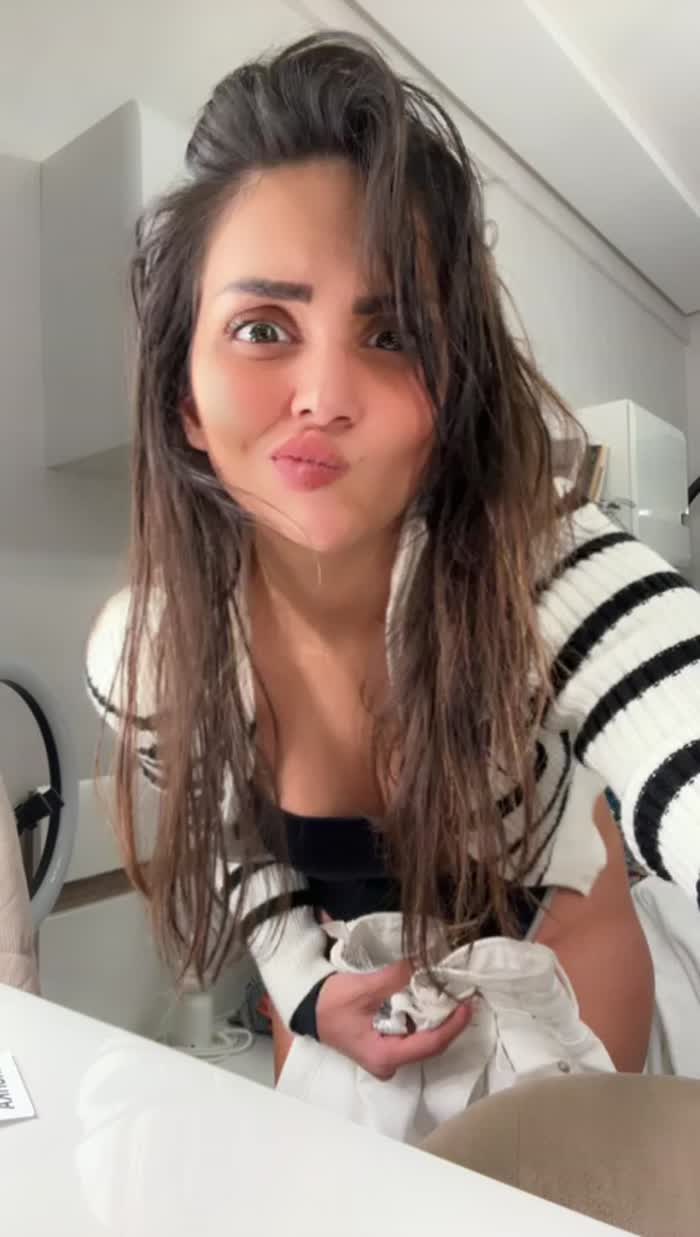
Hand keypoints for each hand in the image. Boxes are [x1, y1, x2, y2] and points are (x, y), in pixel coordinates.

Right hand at [316, 961, 470, 1079]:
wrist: (308, 1007)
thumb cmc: (331, 1003)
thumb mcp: (363, 989)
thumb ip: (394, 979)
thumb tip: (421, 964)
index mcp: (385, 1056)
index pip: (430, 1045)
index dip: (452, 1025)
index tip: (467, 1004)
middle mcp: (390, 1063)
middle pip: (430, 1044)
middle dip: (448, 1020)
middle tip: (462, 994)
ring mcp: (388, 1056)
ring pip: (423, 1038)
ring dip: (437, 1016)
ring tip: (450, 993)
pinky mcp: (386, 1044)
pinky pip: (413, 1033)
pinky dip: (423, 1015)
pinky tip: (430, 997)